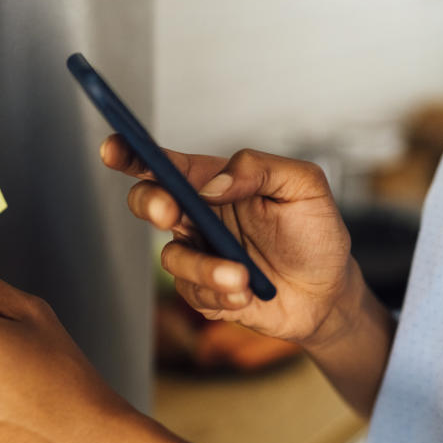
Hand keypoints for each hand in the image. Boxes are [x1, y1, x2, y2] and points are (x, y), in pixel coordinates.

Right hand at [101, 135, 356, 344]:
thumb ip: (259, 168)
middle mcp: (197, 216)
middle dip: (151, 204)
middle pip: (147, 202)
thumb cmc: (315, 233)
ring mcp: (197, 254)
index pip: (164, 163)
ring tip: (242, 276)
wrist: (330, 293)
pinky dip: (221, 292)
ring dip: (204, 267)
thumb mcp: (303, 186)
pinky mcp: (202, 291)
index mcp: (212, 182)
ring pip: (172, 256)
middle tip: (172, 213)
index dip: (131, 153)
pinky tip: (248, 293)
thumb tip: (214, 183)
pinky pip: (192, 291)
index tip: (112, 149)